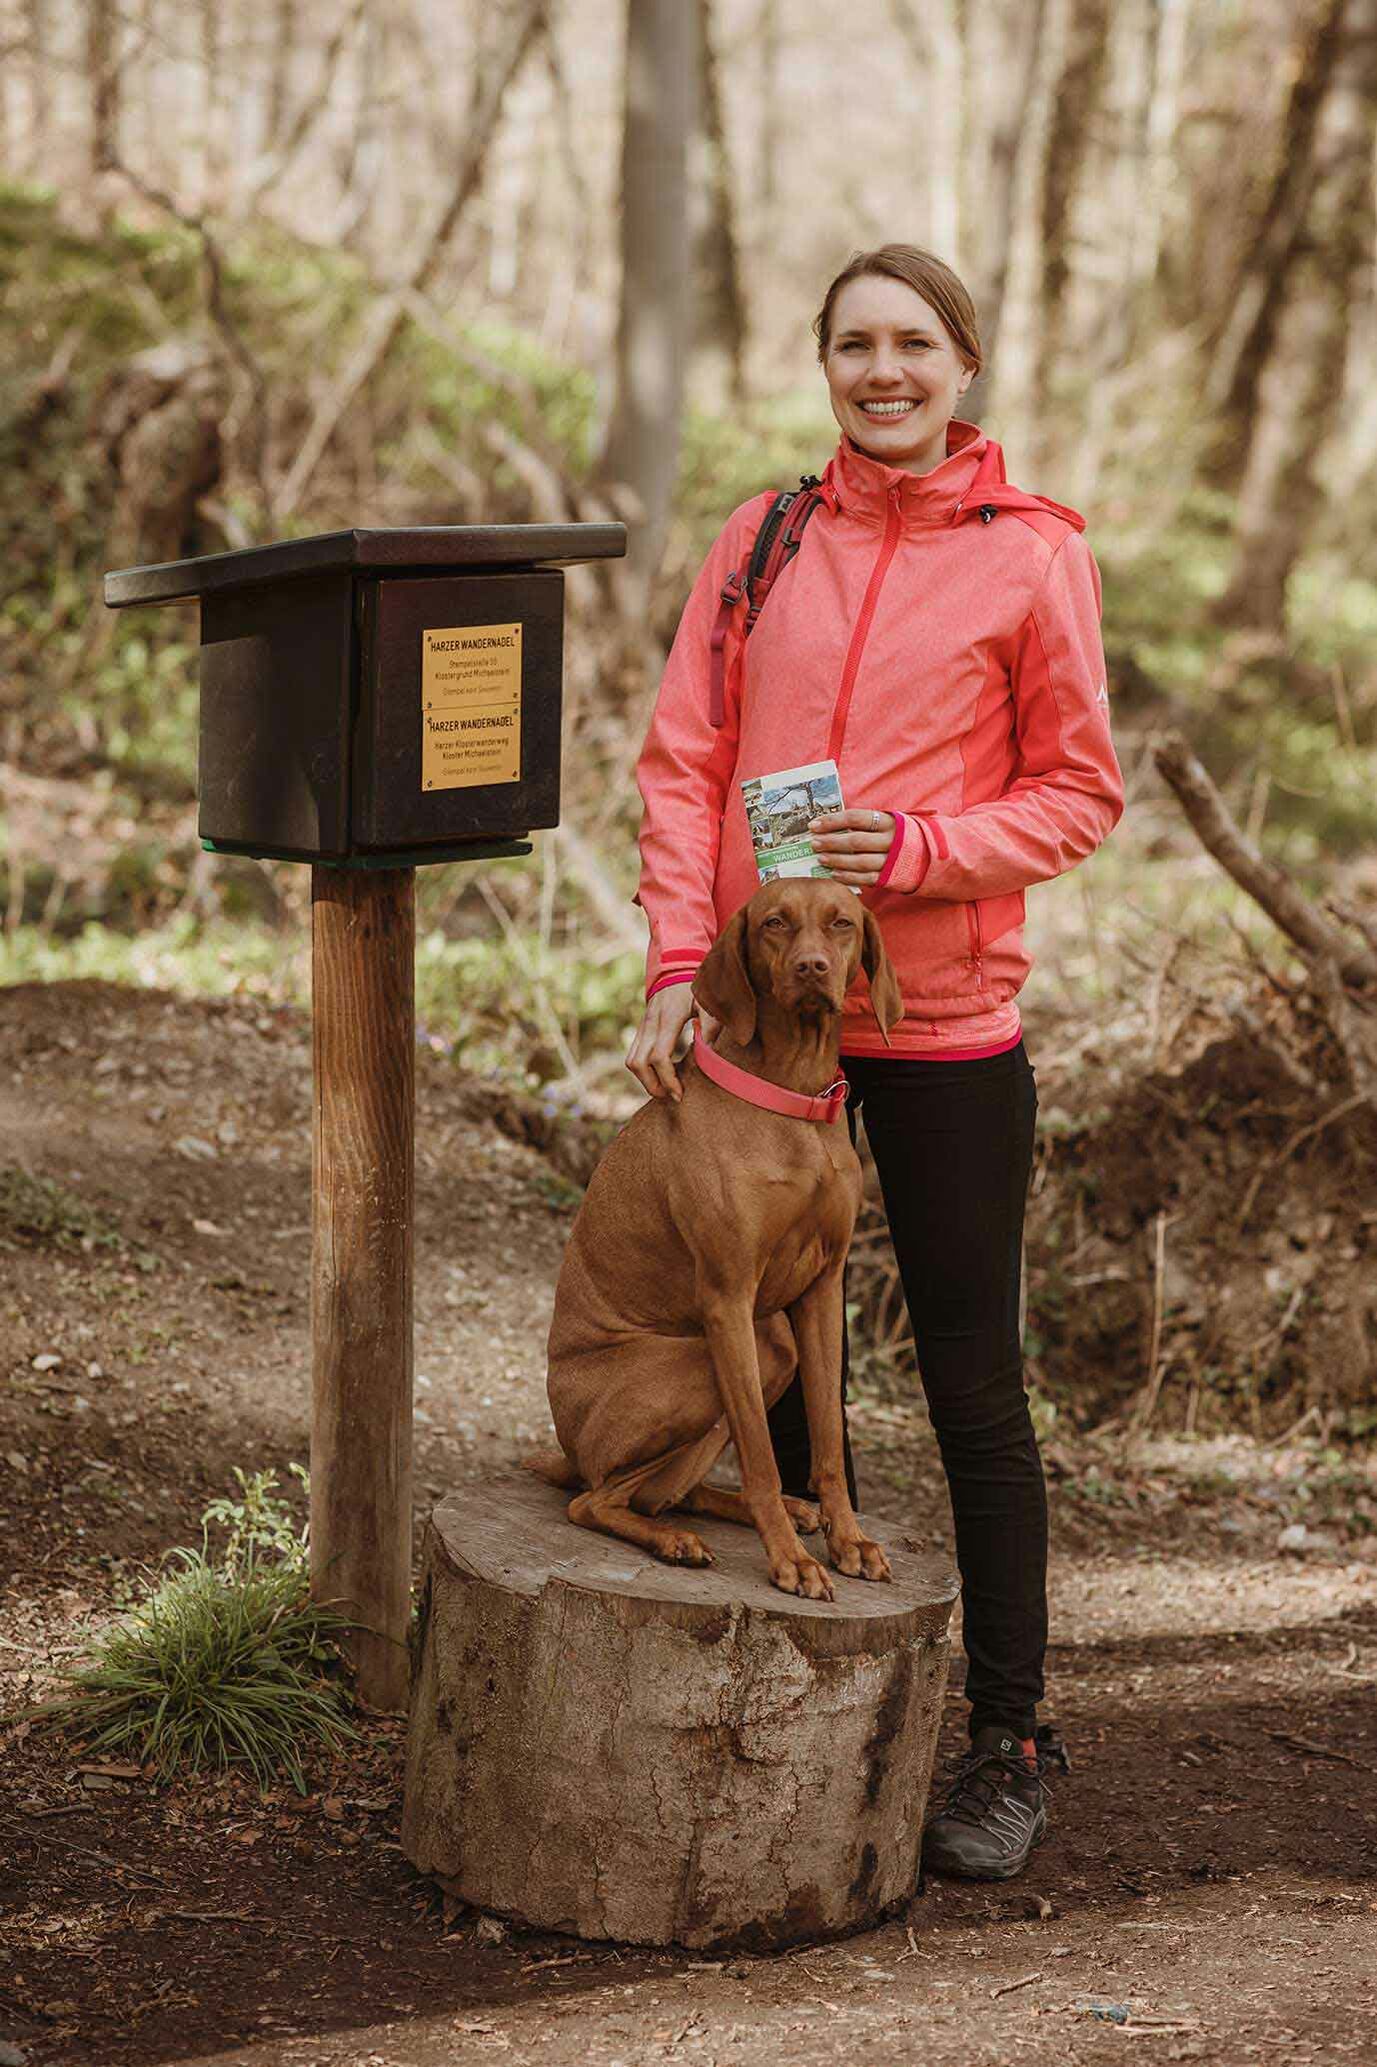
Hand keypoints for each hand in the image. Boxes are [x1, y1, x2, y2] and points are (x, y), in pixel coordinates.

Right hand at [626, 985, 721, 1101]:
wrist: (676, 970)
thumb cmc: (697, 987)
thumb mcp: (708, 1002)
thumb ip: (711, 1025)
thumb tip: (709, 1052)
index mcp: (668, 1018)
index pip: (659, 1056)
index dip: (668, 1079)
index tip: (680, 1094)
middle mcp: (650, 1024)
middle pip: (638, 1063)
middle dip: (652, 1085)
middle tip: (671, 1096)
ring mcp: (642, 1026)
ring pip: (631, 1061)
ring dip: (645, 1080)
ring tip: (666, 1088)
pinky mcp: (641, 1030)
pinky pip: (633, 1055)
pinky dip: (643, 1070)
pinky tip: (662, 1075)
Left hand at [809, 809, 895, 887]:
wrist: (929, 856)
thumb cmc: (899, 836)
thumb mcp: (888, 823)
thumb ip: (864, 824)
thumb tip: (830, 827)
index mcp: (888, 822)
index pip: (855, 818)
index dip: (833, 821)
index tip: (814, 825)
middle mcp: (891, 841)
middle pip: (855, 841)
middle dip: (831, 842)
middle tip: (814, 843)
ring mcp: (891, 860)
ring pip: (860, 862)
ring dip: (837, 860)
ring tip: (820, 858)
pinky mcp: (890, 877)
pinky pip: (866, 878)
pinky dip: (848, 877)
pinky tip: (834, 875)